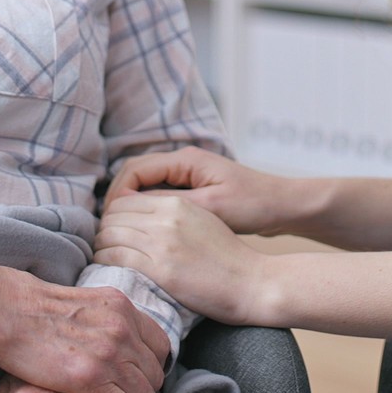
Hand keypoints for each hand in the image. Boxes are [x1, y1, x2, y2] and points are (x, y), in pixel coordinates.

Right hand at [0, 267, 170, 392]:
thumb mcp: (88, 302)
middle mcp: (123, 329)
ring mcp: (109, 353)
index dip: (149, 364)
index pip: (161, 345)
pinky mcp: (89, 378)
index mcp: (124, 308)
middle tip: (119, 392)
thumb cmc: (38, 308)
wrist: (9, 312)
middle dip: (140, 385)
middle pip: (154, 372)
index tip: (134, 373)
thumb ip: (113, 320)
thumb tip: (128, 342)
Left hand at [94, 192, 268, 324]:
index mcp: (178, 203)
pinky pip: (116, 257)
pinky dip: (105, 261)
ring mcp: (163, 243)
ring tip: (105, 256)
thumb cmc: (229, 256)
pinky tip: (108, 268)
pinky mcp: (161, 270)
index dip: (113, 214)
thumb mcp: (202, 219)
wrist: (252, 282)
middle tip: (106, 243)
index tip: (114, 228)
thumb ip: (171, 213)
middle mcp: (167, 218)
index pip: (126, 199)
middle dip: (104, 228)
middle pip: (114, 215)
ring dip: (101, 246)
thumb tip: (139, 216)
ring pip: (110, 235)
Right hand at [108, 147, 294, 235]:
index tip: (109, 221)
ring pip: (145, 185)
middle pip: (134, 175)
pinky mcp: (193, 188)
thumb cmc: (252, 205)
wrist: (282, 206)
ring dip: (131, 205)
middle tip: (108, 229)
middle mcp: (182, 162)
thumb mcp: (211, 208)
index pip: (134, 170)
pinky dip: (147, 209)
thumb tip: (131, 208)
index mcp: (185, 160)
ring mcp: (187, 174)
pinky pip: (159, 194)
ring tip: (121, 232)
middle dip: (118, 200)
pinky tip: (143, 231)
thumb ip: (171, 206)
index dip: (117, 195)